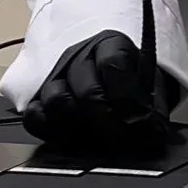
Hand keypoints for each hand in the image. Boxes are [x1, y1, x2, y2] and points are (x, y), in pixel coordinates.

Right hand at [21, 30, 176, 158]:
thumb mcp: (150, 87)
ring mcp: (56, 77)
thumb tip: (152, 133)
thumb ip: (153, 109)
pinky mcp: (37, 99)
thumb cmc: (131, 83)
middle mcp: (80, 57)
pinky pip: (34, 117)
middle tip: (120, 143)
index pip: (114, 65)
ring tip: (96, 141)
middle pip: (88, 90)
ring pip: (57, 101)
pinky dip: (51, 132)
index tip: (139, 123)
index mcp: (111, 45)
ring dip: (79, 128)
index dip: (127, 100)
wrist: (109, 78)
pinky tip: (71, 140)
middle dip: (107, 123)